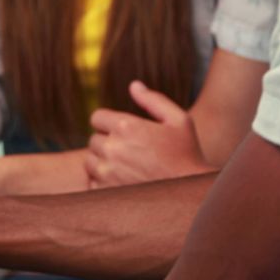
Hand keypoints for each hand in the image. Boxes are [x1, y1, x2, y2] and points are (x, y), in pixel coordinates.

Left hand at [86, 81, 214, 188]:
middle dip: (108, 143)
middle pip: (93, 140)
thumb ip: (154, 100)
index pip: (97, 117)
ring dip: (103, 163)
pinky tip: (125, 184)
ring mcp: (106, 173)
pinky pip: (93, 183)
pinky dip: (104, 184)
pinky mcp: (105, 193)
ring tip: (128, 168)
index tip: (122, 132)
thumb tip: (134, 86)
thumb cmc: (187, 155)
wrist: (189, 194)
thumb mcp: (179, 120)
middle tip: (131, 152)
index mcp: (126, 126)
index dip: (109, 123)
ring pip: (90, 162)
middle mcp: (112, 149)